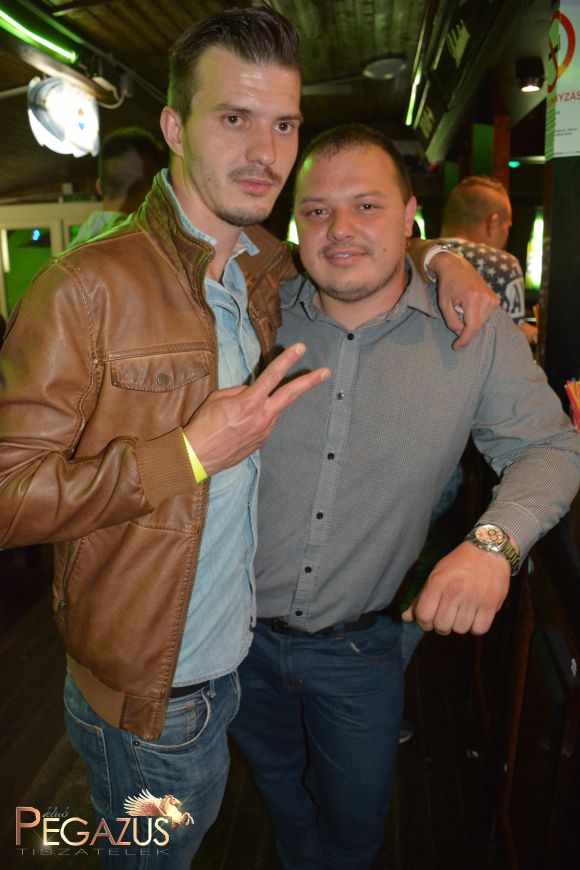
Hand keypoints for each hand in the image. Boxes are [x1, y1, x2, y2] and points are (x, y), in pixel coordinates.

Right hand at [184, 343, 329, 476]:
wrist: (197, 457)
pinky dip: (256, 419)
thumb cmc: (203, 425)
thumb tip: (252, 390)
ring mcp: (264, 431)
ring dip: (265, 406)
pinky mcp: (261, 442)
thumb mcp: (218, 398)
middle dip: (309, 381)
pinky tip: (238, 426)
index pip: (272, 375)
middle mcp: (262, 417)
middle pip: (290, 394)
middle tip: (325, 372)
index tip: (301, 348)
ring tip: (237, 415)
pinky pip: (263, 424)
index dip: (287, 359)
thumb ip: (240, 391)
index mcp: (249, 402)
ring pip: (272, 410)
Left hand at [401, 541, 509, 635]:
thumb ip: (421, 597)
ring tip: (462, 614)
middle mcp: (454, 590)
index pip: (424, 615)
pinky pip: (479, 629)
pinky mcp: (491, 604)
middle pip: (442, 627)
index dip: (424, 623)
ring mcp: (474, 598)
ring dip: (460, 625)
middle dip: (442, 626)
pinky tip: (475, 617)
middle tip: (447, 617)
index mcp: (437, 582)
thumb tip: (405, 618)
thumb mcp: (436, 575)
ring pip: (460, 630)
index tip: (430, 620)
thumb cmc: (459, 564)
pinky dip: (476, 627)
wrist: (488, 550)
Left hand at [430, 252, 498, 348]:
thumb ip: (452, 322)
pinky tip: (468, 306)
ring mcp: (493, 298)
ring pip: (481, 322)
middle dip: (465, 328)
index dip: (464, 339)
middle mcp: (487, 298)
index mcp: (473, 298)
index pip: (472, 327)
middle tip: (455, 314)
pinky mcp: (495, 299)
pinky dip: (475, 316)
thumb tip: (462, 333)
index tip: (456, 346)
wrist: (457, 267)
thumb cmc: (448, 285)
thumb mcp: (444, 305)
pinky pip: (485, 316)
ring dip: (470, 321)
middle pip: (477, 326)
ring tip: (462, 306)